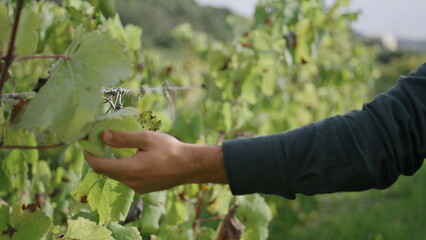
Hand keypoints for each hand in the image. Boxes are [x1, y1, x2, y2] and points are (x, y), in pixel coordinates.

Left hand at [84, 130, 226, 193]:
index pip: (99, 165)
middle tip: (98, 142)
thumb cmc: (171, 150)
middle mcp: (131, 182)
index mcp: (130, 170)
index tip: (86, 142)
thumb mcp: (146, 138)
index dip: (89, 154)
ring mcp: (138, 188)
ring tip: (113, 147)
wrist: (190, 166)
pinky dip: (122, 168)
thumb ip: (123, 138)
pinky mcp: (144, 189)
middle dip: (99, 157)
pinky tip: (129, 157)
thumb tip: (103, 136)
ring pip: (116, 175)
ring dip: (111, 163)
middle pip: (106, 171)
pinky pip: (127, 179)